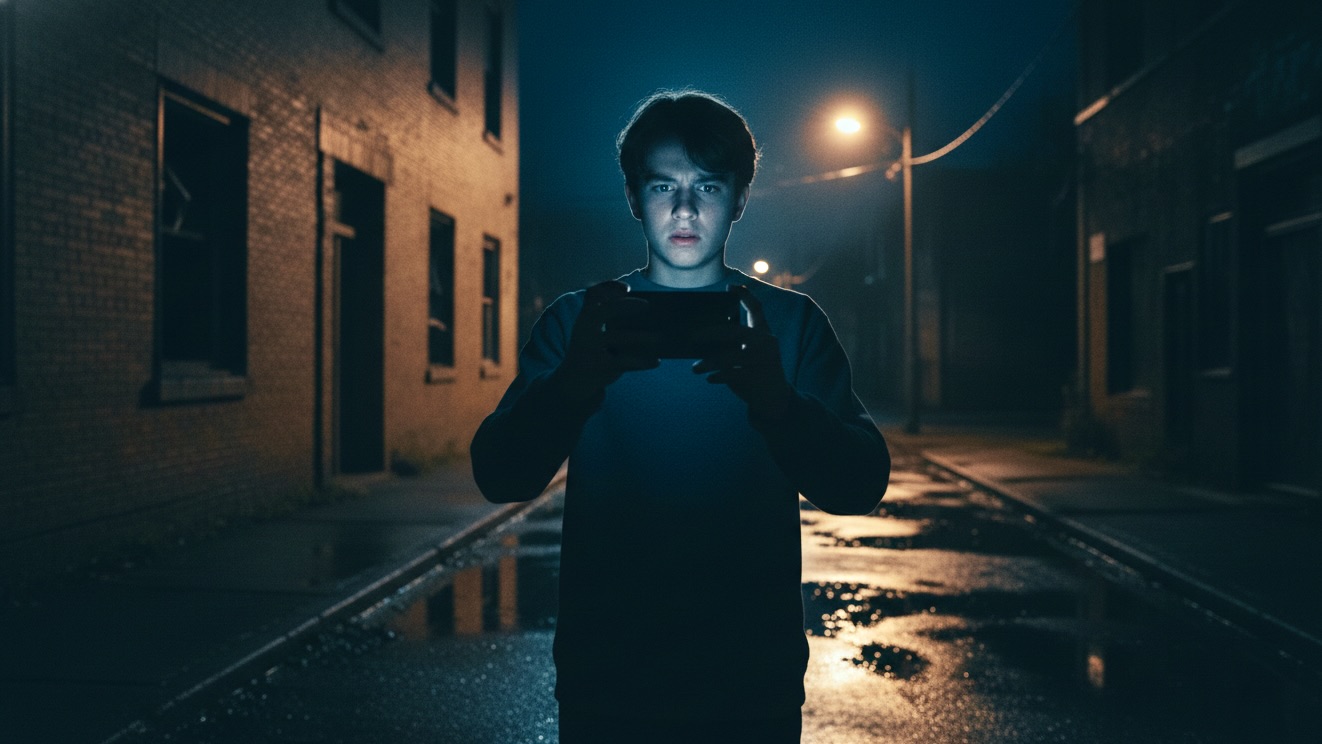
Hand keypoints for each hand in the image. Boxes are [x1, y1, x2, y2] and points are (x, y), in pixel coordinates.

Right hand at [552, 281, 658, 403]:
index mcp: (585, 317)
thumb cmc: (591, 349)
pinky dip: (643, 361)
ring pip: (619, 337)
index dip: (609, 287)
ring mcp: (591, 347)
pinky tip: (656, 360)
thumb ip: (610, 318)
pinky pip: (626, 361)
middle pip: (606, 310)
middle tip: (649, 305)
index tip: (627, 288)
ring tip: (660, 337)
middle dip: (627, 305)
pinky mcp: (600, 366)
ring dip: (642, 336)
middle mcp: (585, 329)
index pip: (592, 294)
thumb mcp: (594, 331)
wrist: (573, 381)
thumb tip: (647, 315)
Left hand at [691, 285, 792, 420]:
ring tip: (695, 368)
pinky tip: (709, 378)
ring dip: (708, 362)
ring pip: (728, 357)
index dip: (744, 295)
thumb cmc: (756, 371)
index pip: (756, 308)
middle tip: (692, 335)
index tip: (730, 287)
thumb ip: (735, 343)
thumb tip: (702, 337)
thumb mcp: (751, 353)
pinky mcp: (756, 377)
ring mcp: (762, 360)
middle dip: (711, 332)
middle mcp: (765, 342)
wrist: (775, 399)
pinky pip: (730, 374)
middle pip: (734, 331)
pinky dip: (717, 377)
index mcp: (764, 333)